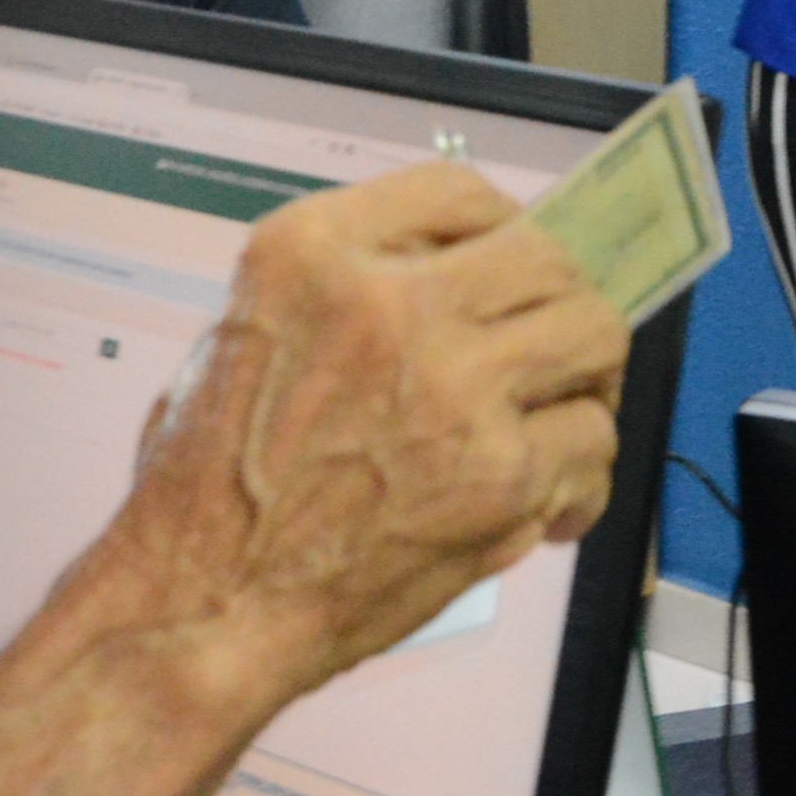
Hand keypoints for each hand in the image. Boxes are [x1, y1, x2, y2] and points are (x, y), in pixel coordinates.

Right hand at [109, 162, 627, 687]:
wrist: (203, 604)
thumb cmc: (205, 486)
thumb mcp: (243, 332)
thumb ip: (345, 291)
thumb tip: (455, 285)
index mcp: (313, 253)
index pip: (458, 191)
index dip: (500, 230)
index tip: (503, 269)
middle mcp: (391, 301)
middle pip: (544, 257)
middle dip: (559, 302)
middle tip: (550, 350)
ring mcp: (454, 386)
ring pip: (593, 334)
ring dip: (586, 378)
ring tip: (560, 417)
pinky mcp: (499, 474)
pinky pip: (591, 441)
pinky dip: (579, 479)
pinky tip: (542, 504)